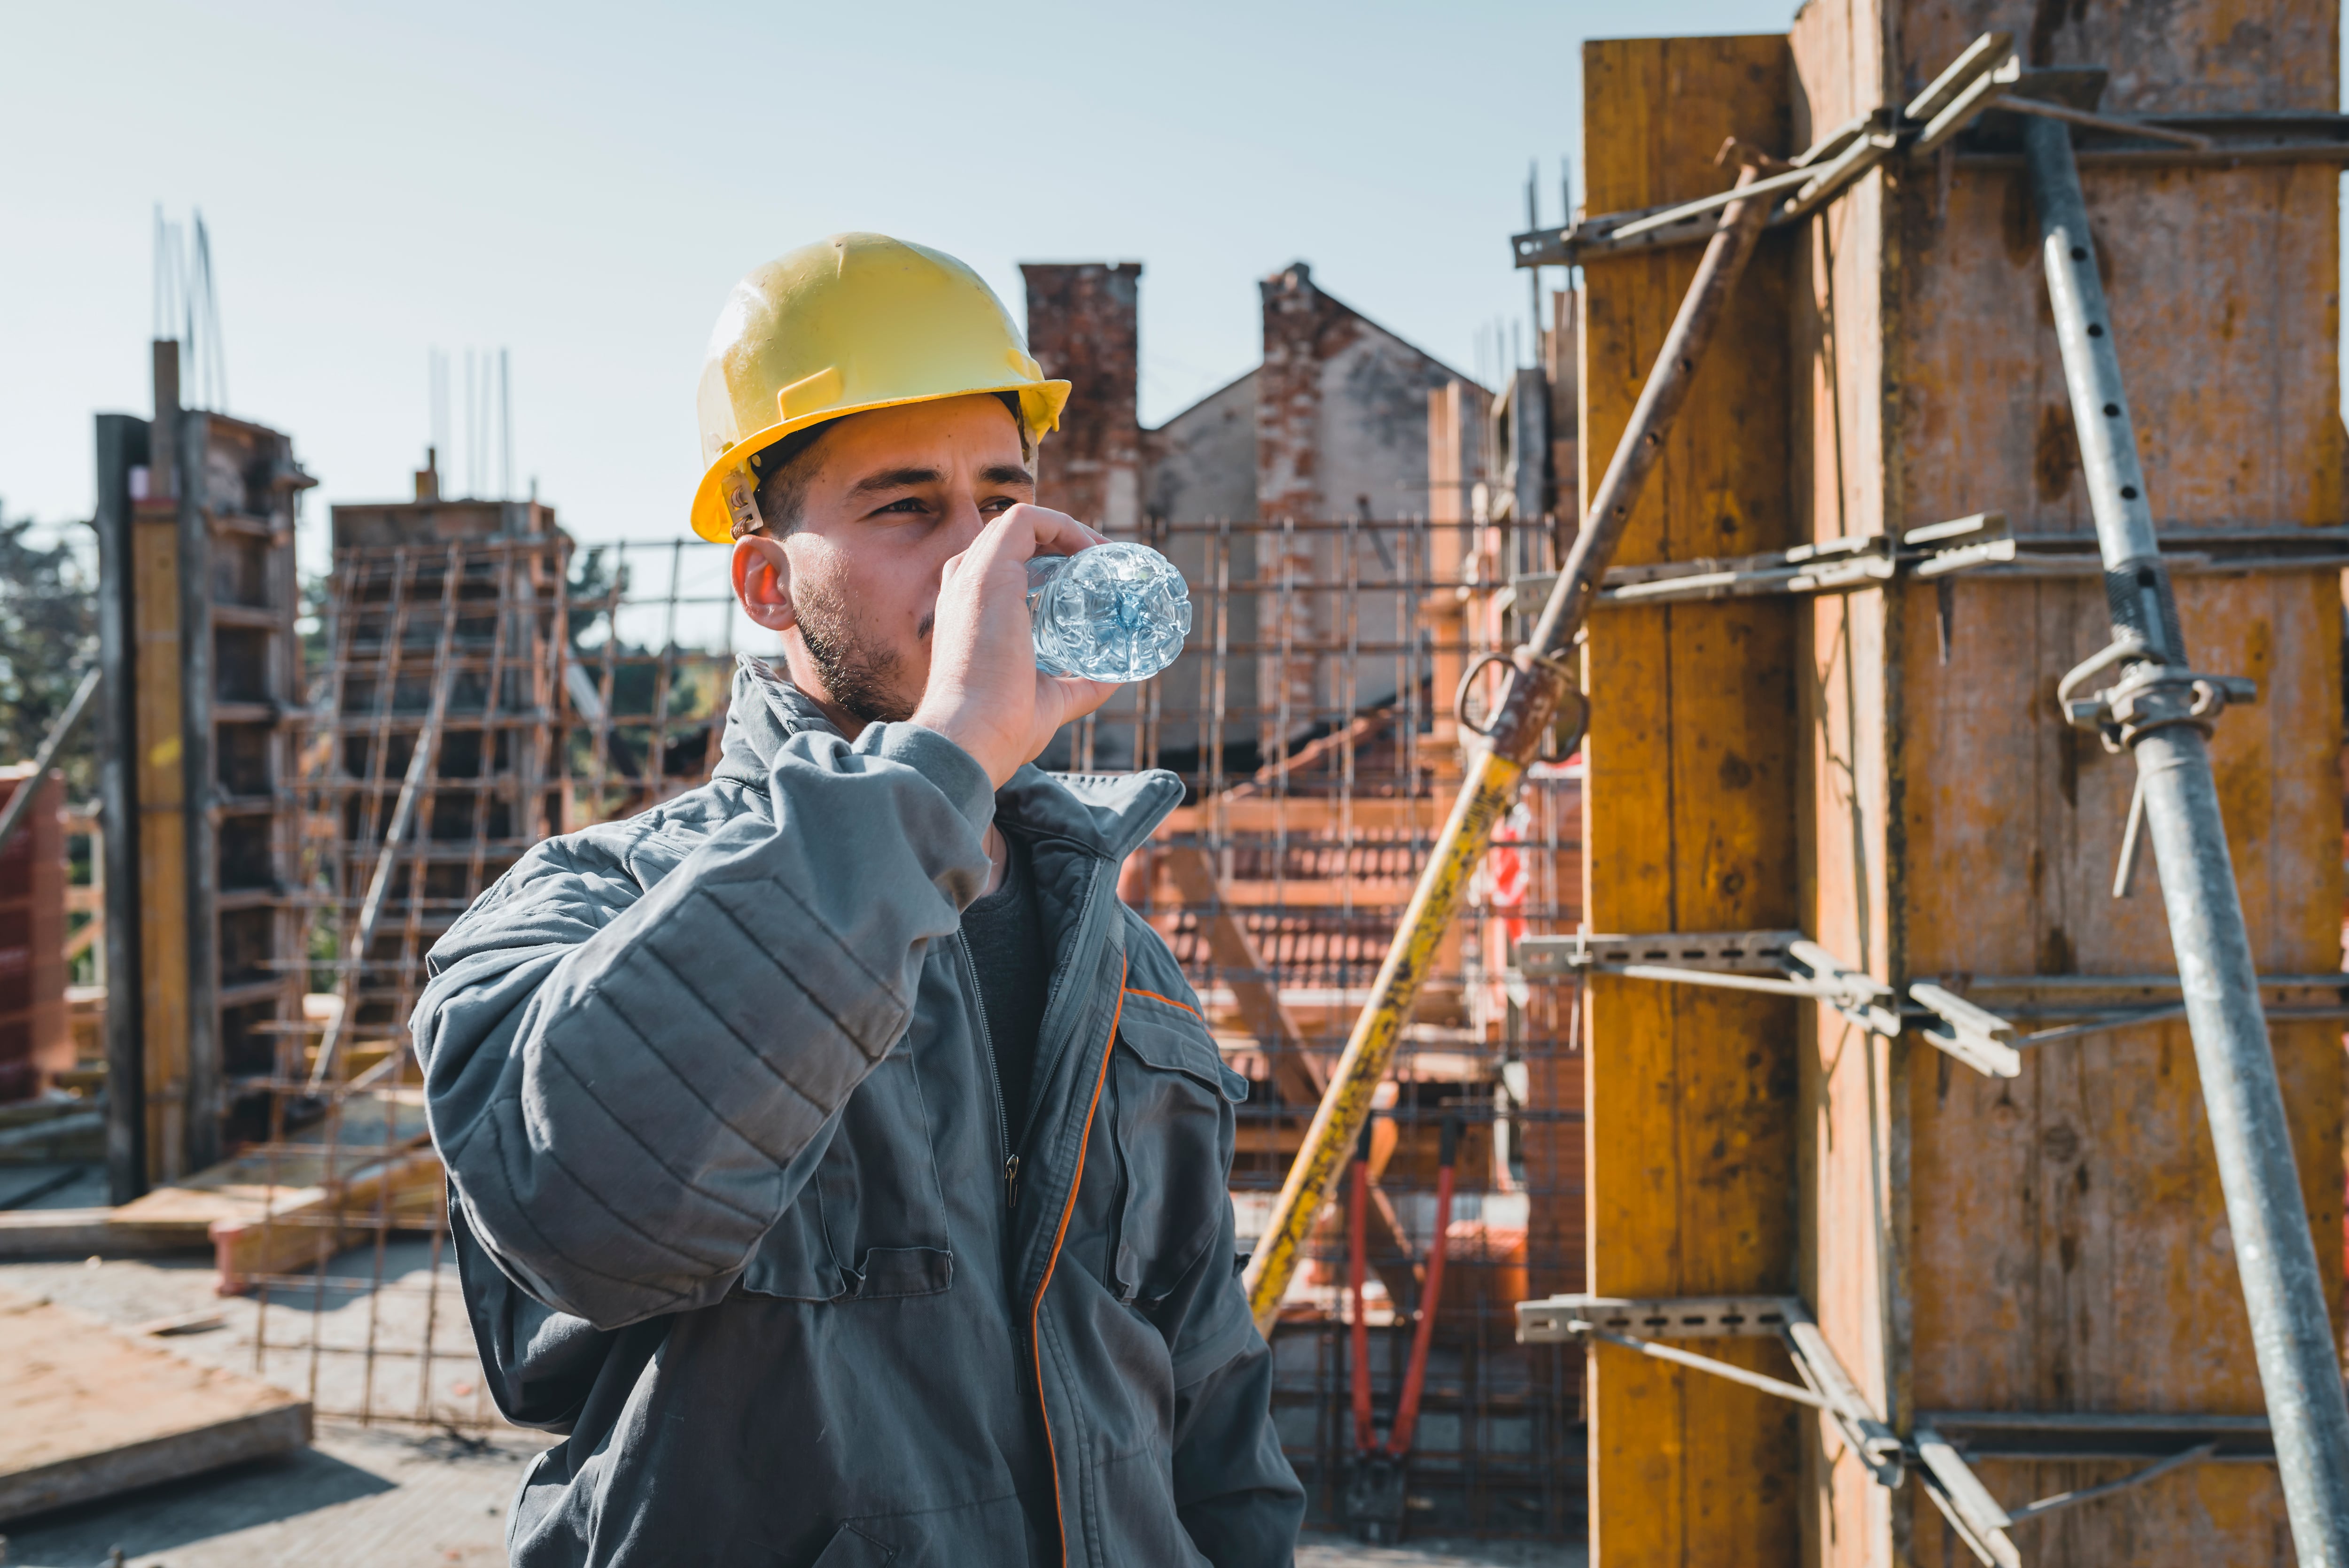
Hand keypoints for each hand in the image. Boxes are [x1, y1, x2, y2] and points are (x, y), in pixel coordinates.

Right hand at [912, 504, 1119, 787]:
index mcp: (969, 611)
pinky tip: (1092, 553)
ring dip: (1067, 529)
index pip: (1004, 566)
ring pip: (1020, 524)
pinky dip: (1063, 525)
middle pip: (1014, 540)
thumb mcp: (1050, 698)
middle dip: (1063, 542)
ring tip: (1103, 555)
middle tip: (1104, 566)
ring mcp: (973, 575)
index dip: (1048, 562)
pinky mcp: (989, 571)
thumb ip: (1080, 684)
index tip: (1089, 579)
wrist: (973, 737)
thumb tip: (1117, 677)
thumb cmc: (1003, 726)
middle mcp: (964, 586)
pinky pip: (1026, 520)